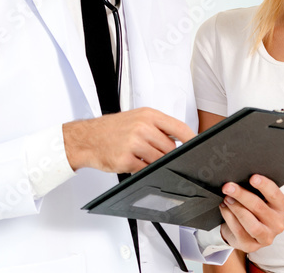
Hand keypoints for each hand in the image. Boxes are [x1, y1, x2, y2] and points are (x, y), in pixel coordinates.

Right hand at [63, 107, 195, 172]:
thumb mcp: (137, 118)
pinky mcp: (126, 159)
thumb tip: (181, 138)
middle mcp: (142, 127)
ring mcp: (134, 143)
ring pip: (159, 159)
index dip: (191, 139)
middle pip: (170, 148)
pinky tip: (134, 161)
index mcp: (148, 115)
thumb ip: (159, 126)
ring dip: (154, 162)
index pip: (179, 128)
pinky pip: (145, 168)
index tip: (197, 146)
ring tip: (141, 155)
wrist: (87, 138)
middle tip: (154, 152)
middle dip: (166, 153)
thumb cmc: (113, 128)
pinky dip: (143, 168)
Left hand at [218, 174, 283, 251]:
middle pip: (259, 207)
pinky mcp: (252, 246)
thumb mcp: (262, 199)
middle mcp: (278, 224)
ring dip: (236, 208)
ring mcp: (266, 237)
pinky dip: (229, 218)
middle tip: (229, 187)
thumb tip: (242, 176)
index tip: (252, 177)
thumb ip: (258, 190)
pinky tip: (224, 208)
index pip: (275, 194)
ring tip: (227, 198)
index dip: (264, 185)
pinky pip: (239, 231)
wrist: (246, 230)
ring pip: (250, 223)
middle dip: (242, 195)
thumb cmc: (255, 209)